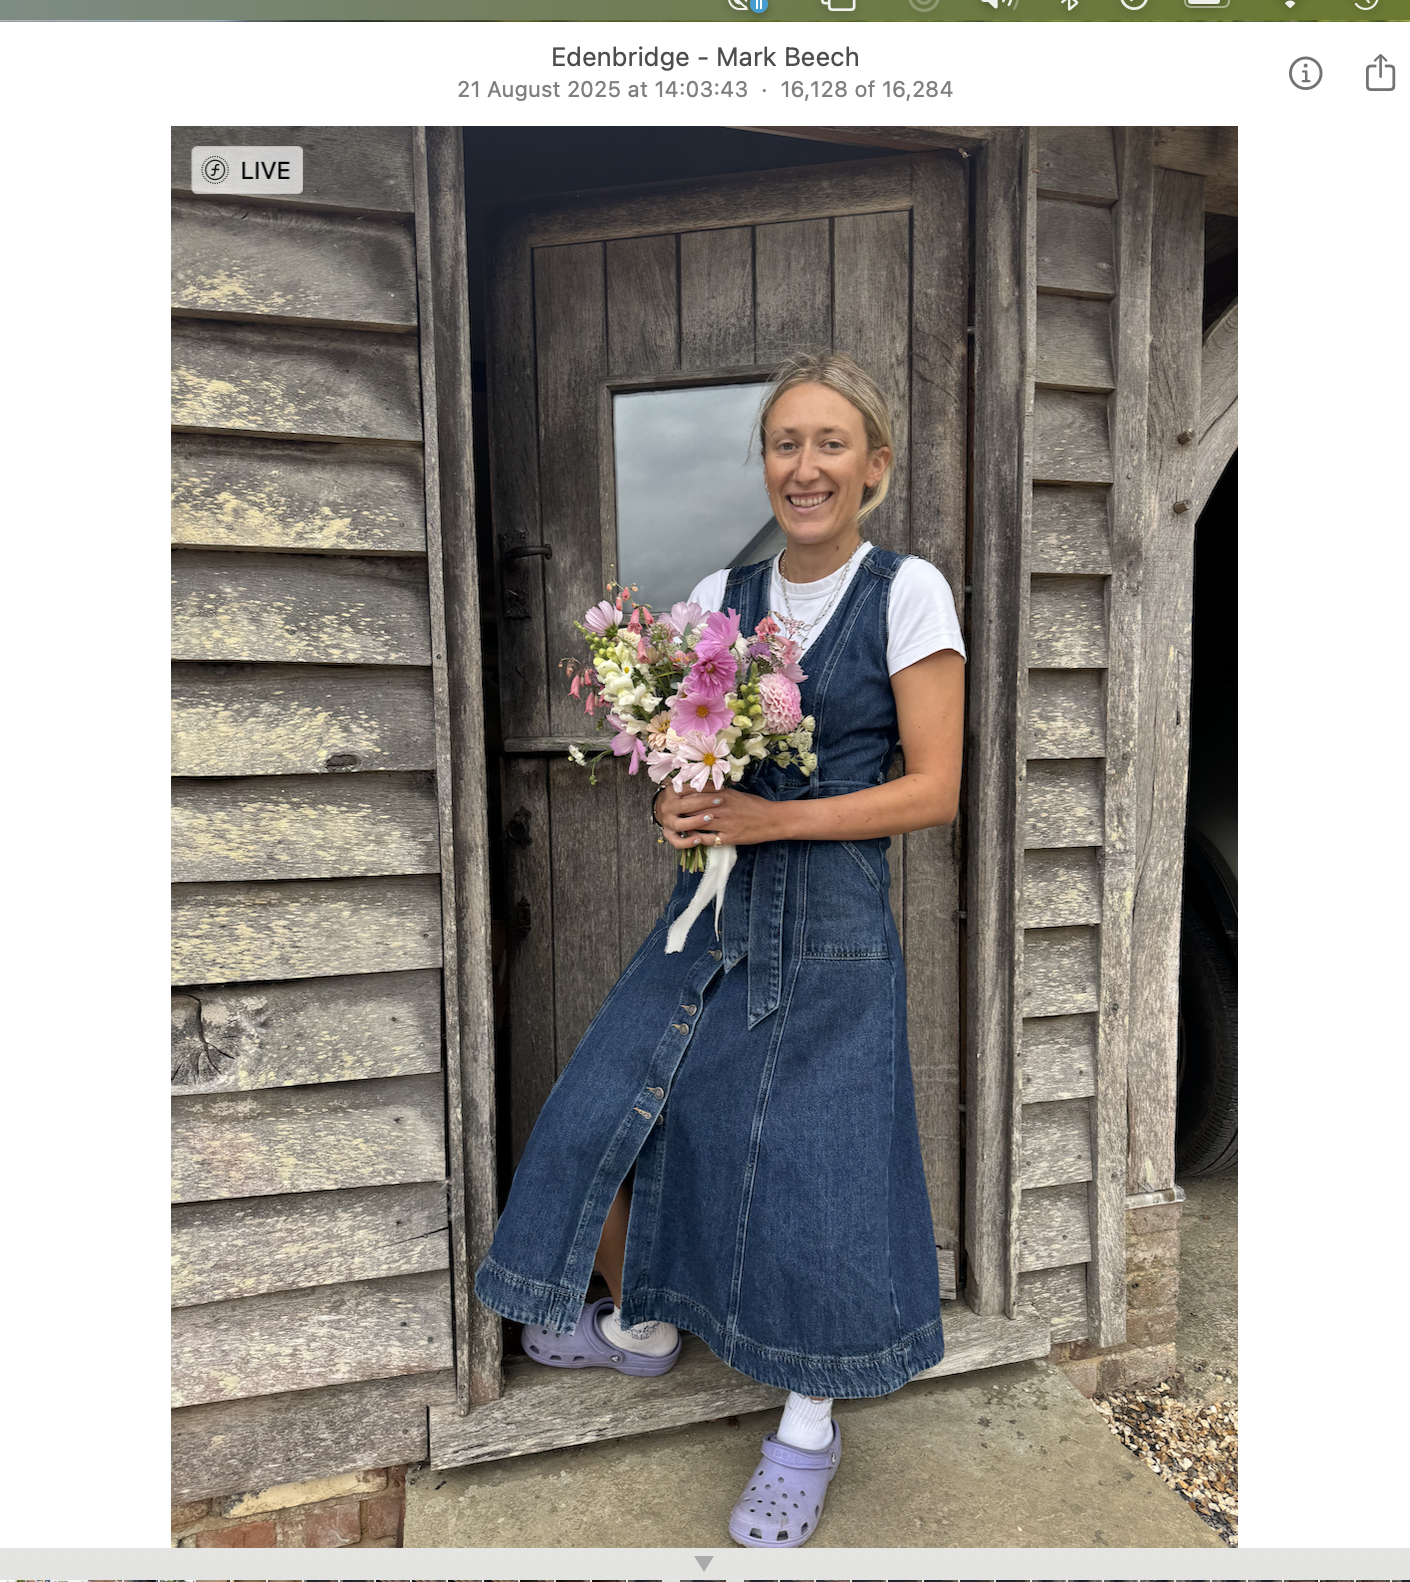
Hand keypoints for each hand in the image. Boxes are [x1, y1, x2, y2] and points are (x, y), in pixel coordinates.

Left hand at [656, 783, 779, 850]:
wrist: (772, 819)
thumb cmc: (756, 805)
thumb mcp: (737, 794)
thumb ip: (720, 792)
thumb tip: (704, 789)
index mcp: (724, 795)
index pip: (698, 793)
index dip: (684, 794)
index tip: (673, 794)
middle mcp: (722, 808)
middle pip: (695, 808)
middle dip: (682, 809)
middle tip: (670, 809)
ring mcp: (724, 824)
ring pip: (699, 823)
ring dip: (686, 824)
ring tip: (676, 824)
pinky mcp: (728, 838)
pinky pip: (708, 839)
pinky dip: (697, 838)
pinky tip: (690, 838)